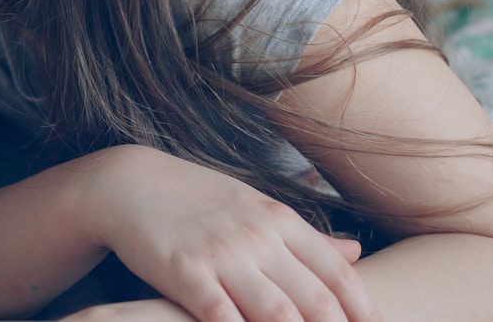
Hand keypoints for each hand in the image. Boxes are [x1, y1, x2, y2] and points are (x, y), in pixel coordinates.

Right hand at [82, 145, 381, 321]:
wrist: (128, 184)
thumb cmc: (197, 199)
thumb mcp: (256, 207)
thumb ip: (306, 235)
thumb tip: (357, 251)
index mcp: (279, 219)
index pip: (337, 272)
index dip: (364, 310)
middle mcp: (257, 236)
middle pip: (315, 300)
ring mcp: (222, 254)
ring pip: (277, 313)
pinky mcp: (185, 272)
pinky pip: (223, 316)